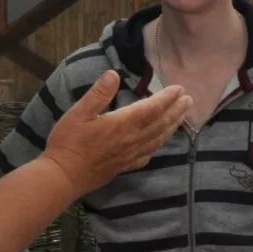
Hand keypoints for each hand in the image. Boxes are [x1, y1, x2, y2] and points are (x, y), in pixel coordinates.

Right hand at [42, 70, 189, 192]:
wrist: (63, 177)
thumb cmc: (68, 142)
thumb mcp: (78, 113)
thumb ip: (98, 93)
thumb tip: (114, 74)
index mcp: (123, 124)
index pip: (152, 108)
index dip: (167, 98)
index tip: (179, 88)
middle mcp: (132, 140)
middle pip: (160, 124)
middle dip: (176, 111)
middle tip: (189, 100)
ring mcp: (129, 155)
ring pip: (158, 139)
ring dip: (172, 127)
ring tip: (182, 117)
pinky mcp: (124, 167)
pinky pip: (147, 155)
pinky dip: (157, 146)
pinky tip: (159, 144)